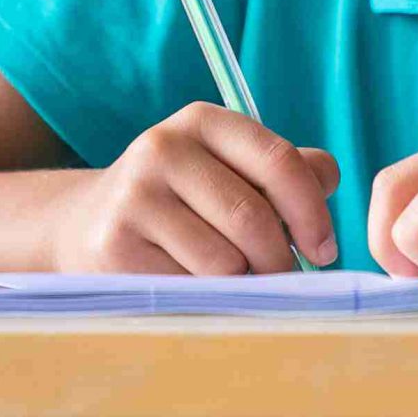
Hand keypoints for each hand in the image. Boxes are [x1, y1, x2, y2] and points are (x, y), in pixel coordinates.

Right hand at [47, 102, 340, 274]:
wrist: (90, 222)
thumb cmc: (185, 198)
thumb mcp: (231, 167)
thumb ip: (288, 169)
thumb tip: (327, 180)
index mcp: (203, 121)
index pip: (279, 162)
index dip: (313, 212)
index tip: (325, 249)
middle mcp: (164, 148)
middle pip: (253, 219)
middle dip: (281, 259)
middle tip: (283, 278)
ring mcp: (135, 195)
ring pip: (224, 261)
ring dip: (243, 282)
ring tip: (234, 278)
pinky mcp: (115, 244)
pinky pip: (189, 287)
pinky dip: (207, 297)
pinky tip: (194, 285)